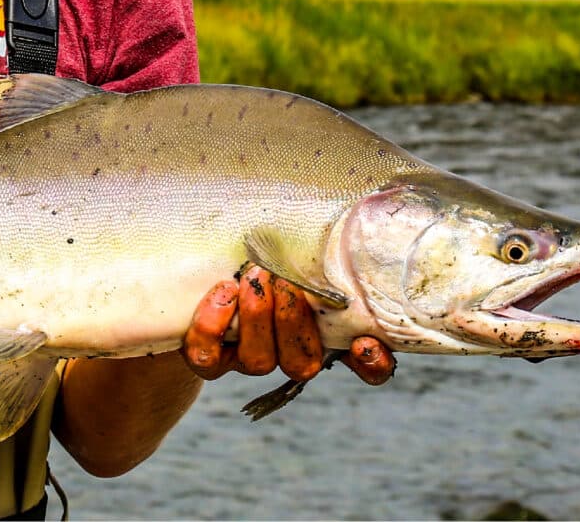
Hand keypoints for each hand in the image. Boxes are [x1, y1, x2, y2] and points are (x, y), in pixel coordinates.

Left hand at [182, 266, 395, 384]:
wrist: (208, 274)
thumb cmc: (272, 255)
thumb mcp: (307, 250)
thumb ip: (333, 249)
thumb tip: (365, 213)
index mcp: (328, 334)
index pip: (366, 367)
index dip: (371, 365)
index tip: (364, 343)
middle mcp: (291, 354)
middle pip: (303, 362)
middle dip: (293, 321)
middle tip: (286, 282)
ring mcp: (250, 358)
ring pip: (259, 361)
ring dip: (258, 316)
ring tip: (255, 276)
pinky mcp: (210, 358)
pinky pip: (208, 357)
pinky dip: (214, 324)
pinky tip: (224, 290)